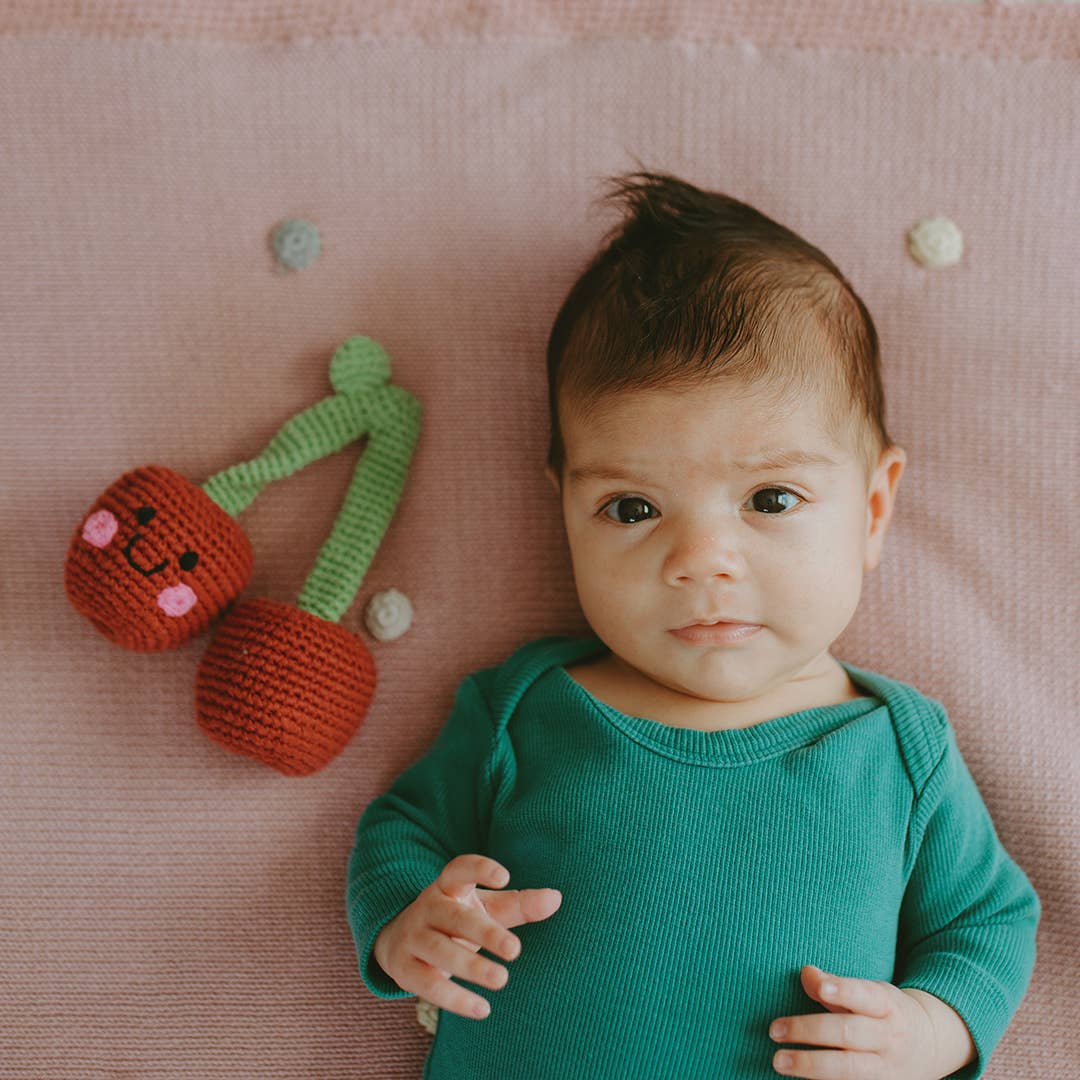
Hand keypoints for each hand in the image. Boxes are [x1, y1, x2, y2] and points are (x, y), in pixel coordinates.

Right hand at [372, 853, 561, 1020]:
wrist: (398, 939)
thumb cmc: (457, 920)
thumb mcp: (485, 909)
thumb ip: (519, 905)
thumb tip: (556, 898)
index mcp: (449, 887)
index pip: (459, 869)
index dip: (480, 869)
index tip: (504, 878)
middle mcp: (428, 908)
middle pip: (455, 918)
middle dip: (484, 933)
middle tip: (515, 950)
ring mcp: (412, 937)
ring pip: (440, 951)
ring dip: (471, 967)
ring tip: (502, 980)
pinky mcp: (403, 968)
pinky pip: (428, 985)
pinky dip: (455, 999)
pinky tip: (482, 1010)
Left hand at [768, 964, 939, 1078]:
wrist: (933, 1045)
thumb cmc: (887, 1011)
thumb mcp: (870, 991)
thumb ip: (835, 984)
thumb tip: (806, 973)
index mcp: (888, 1006)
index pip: (865, 996)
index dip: (843, 991)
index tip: (820, 988)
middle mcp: (889, 1038)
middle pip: (848, 1034)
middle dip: (810, 1031)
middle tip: (774, 1030)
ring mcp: (887, 1070)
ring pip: (848, 1069)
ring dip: (811, 1065)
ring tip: (779, 1060)